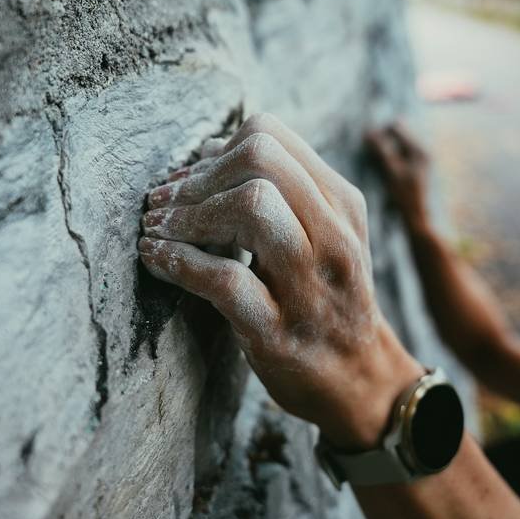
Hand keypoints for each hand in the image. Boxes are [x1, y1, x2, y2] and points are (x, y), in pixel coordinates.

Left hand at [139, 113, 421, 448]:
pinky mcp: (279, 332)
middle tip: (166, 204)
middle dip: (200, 178)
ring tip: (159, 230)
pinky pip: (224, 279)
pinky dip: (177, 261)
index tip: (192, 180)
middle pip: (260, 160)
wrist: (364, 384)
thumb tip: (208, 149)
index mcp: (341, 204)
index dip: (217, 150)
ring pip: (250, 207)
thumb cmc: (328, 300)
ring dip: (188, 216)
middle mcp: (333, 236)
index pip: (270, 134)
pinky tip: (155, 259)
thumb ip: (280, 190)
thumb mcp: (325, 235)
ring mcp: (310, 285)